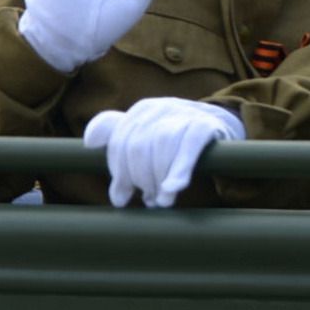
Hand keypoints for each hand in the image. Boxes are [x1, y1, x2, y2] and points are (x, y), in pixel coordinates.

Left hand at [84, 95, 243, 208]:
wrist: (221, 123)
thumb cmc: (176, 135)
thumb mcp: (146, 133)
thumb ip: (118, 138)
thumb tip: (88, 143)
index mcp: (141, 110)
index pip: (119, 142)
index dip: (118, 173)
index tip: (120, 198)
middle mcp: (160, 108)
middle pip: (138, 147)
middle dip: (138, 178)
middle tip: (146, 199)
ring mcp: (183, 114)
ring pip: (161, 147)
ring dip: (158, 179)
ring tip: (161, 201)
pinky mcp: (205, 126)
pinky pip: (188, 148)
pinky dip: (178, 170)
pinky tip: (172, 189)